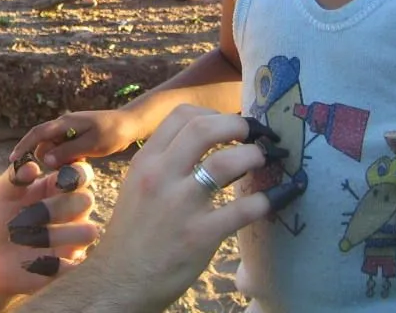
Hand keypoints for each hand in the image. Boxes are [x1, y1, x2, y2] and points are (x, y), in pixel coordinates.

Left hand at [0, 157, 98, 295]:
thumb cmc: (0, 221)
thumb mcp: (1, 195)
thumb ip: (14, 176)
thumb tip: (31, 166)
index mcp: (58, 186)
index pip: (82, 172)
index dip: (75, 173)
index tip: (54, 178)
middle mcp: (72, 210)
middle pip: (86, 200)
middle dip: (56, 208)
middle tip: (29, 216)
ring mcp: (74, 238)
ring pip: (88, 232)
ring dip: (56, 235)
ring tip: (27, 240)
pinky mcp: (70, 264)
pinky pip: (74, 262)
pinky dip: (50, 260)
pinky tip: (30, 260)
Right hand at [10, 109, 140, 168]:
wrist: (130, 124)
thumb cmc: (112, 133)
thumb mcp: (91, 144)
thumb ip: (68, 151)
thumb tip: (46, 160)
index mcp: (65, 123)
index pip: (37, 133)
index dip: (23, 146)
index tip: (12, 160)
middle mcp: (64, 124)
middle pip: (44, 143)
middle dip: (50, 157)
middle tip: (67, 166)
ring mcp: (70, 130)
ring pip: (54, 148)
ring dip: (61, 159)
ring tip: (80, 162)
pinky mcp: (76, 136)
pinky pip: (64, 149)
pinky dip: (68, 157)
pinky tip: (82, 160)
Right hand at [80, 105, 284, 311]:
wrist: (119, 280)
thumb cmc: (133, 233)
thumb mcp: (137, 184)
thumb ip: (164, 162)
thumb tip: (202, 142)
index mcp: (146, 161)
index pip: (181, 115)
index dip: (213, 114)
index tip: (229, 125)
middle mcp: (160, 176)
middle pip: (204, 128)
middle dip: (237, 125)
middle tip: (254, 134)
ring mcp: (180, 205)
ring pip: (225, 162)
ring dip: (253, 156)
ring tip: (263, 160)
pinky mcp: (199, 235)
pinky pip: (243, 209)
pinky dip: (267, 199)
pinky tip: (276, 197)